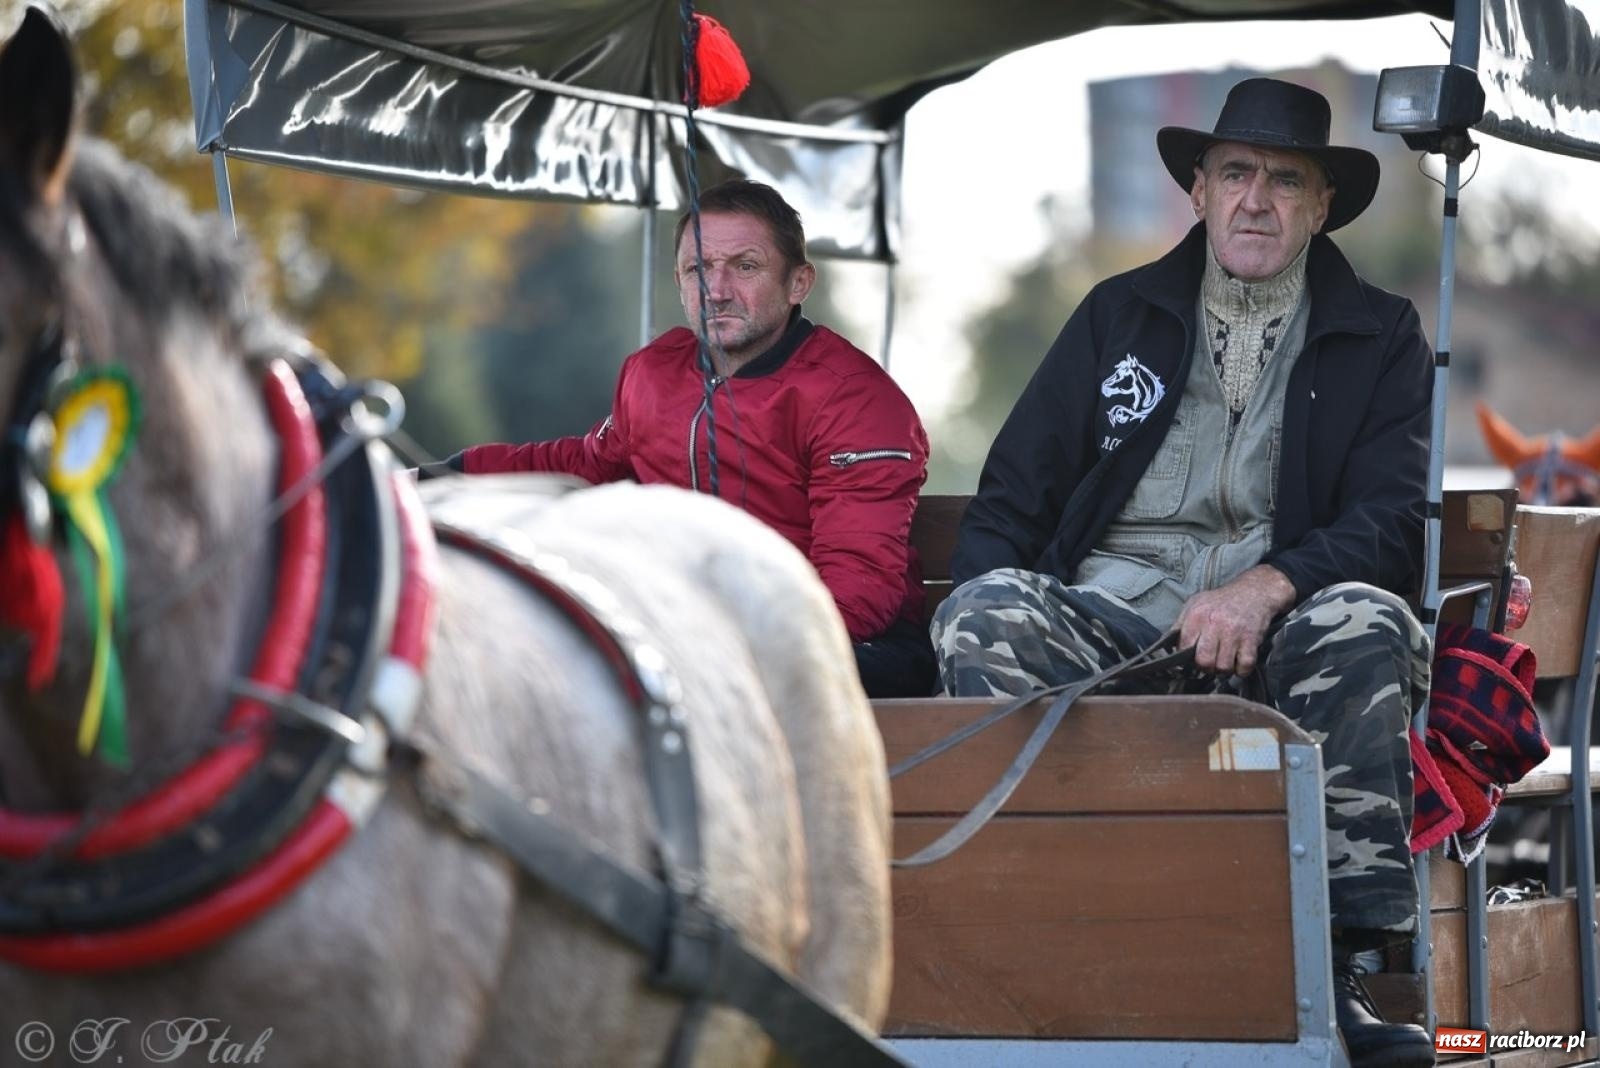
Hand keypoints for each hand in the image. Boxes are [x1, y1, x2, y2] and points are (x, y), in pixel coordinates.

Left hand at [1176, 565, 1297, 676]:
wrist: (1254, 590)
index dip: (1186, 657)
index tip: (1192, 658)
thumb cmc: (1222, 600)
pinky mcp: (1251, 639)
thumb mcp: (1195, 603)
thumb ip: (1180, 624)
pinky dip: (1242, 670)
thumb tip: (1167, 646)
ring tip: (1225, 660)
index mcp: (1196, 616)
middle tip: (1211, 661)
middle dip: (1206, 667)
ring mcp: (1233, 632)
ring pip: (1223, 667)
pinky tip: (1239, 661)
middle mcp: (1213, 624)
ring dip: (1224, 669)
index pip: (1183, 648)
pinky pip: (1244, 666)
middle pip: (1203, 661)